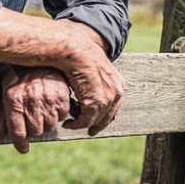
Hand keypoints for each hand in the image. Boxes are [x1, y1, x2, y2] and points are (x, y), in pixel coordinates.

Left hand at [0, 66, 71, 153]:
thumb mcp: (7, 93)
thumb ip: (3, 117)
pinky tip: (52, 104)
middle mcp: (31, 101)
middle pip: (35, 132)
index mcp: (14, 101)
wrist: (40, 58)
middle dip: (33, 129)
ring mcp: (48, 99)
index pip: (17, 132)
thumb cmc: (20, 77)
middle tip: (33, 118)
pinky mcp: (62, 96)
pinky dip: (58, 114)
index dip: (20, 144)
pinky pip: (62, 116)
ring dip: (46, 122)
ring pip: (50, 126)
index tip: (23, 148)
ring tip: (43, 109)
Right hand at [58, 21, 124, 136]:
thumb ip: (93, 79)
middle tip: (91, 131)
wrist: (77, 51)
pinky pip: (85, 121)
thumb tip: (87, 85)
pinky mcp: (96, 104)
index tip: (98, 121)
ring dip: (83, 124)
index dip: (106, 115)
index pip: (115, 105)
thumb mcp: (92, 68)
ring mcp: (108, 99)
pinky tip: (68, 124)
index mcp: (117, 82)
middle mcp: (116, 92)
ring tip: (72, 124)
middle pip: (109, 116)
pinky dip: (76, 124)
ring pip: (96, 120)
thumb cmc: (80, 56)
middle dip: (99, 125)